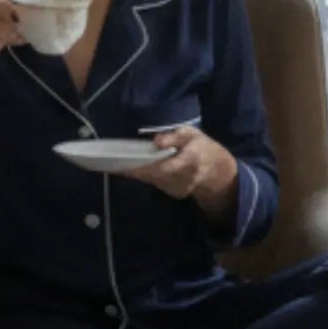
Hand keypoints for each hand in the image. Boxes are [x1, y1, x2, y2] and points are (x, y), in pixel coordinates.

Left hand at [123, 126, 238, 224]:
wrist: (217, 173)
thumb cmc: (203, 148)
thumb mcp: (194, 135)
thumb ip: (176, 137)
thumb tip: (156, 141)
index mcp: (190, 161)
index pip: (164, 167)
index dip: (143, 167)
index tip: (124, 163)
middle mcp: (182, 178)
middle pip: (153, 176)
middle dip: (132, 169)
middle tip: (110, 162)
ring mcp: (177, 188)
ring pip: (151, 180)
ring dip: (133, 173)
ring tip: (114, 163)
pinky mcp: (173, 192)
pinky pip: (154, 182)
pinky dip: (141, 175)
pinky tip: (127, 168)